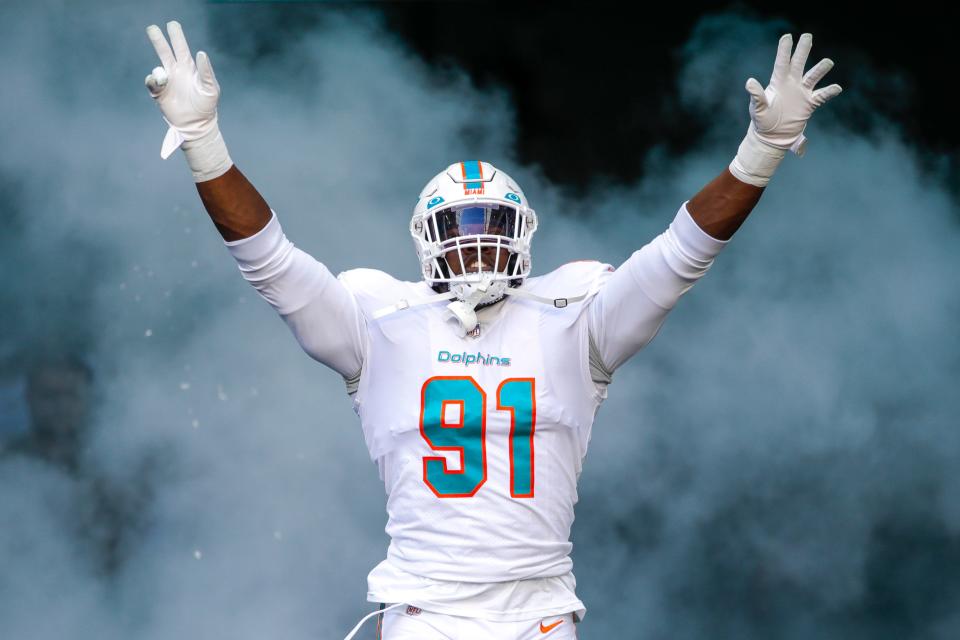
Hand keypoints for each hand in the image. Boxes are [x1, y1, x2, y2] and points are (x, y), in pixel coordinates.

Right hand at [145, 21, 220, 158]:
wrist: (197, 125)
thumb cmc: (207, 105)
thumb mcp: (211, 88)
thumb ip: (206, 71)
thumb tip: (201, 53)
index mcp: (189, 68)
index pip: (181, 48)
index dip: (176, 36)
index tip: (172, 25)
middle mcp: (176, 72)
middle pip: (165, 52)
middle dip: (158, 39)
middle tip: (152, 27)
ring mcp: (166, 82)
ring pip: (156, 67)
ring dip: (157, 70)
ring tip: (165, 79)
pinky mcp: (158, 94)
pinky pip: (151, 83)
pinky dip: (153, 81)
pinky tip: (160, 84)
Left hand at [744, 33, 841, 156]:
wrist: (772, 136)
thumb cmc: (762, 121)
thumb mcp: (757, 109)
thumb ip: (756, 95)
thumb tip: (749, 82)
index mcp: (778, 83)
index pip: (782, 63)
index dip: (784, 50)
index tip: (787, 36)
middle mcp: (791, 84)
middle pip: (798, 64)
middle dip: (803, 50)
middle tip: (807, 36)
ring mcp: (802, 93)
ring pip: (813, 77)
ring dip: (820, 70)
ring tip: (828, 62)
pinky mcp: (809, 104)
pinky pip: (822, 96)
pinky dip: (829, 92)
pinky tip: (837, 88)